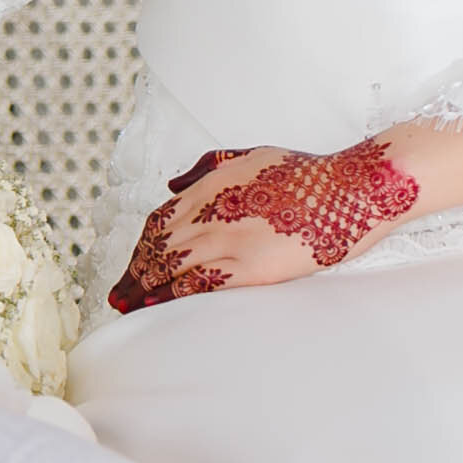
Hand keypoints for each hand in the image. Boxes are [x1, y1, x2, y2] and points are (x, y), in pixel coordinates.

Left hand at [109, 137, 422, 312]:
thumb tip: (172, 184)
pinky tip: (161, 307)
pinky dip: (177, 296)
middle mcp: (212, 213)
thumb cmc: (302, 172)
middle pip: (159, 248)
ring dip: (147, 290)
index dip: (140, 246)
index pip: (159, 221)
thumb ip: (206, 168)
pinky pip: (203, 285)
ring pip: (174, 269)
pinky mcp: (251, 268)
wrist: (344, 190)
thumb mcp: (248, 155)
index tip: (131, 264)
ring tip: (129, 308)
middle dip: (134, 274)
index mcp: (209, 186)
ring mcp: (230, 241)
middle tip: (117, 296)